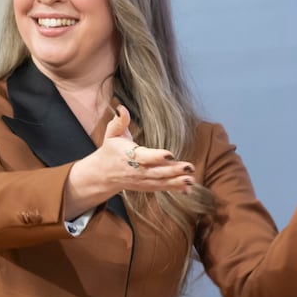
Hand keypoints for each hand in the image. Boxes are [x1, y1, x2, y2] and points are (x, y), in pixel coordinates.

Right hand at [64, 106, 196, 218]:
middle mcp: (137, 171)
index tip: (170, 154)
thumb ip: (119, 122)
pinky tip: (188, 187)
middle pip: (157, 171)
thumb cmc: (111, 150)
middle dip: (173, 170)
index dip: (157, 157)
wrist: (104, 174)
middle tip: (189, 167)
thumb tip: (122, 109)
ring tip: (191, 179)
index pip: (144, 157)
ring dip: (177, 181)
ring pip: (161, 182)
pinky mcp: (148, 186)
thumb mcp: (112, 134)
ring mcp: (143, 180)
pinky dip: (176, 188)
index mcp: (128, 156)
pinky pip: (162, 188)